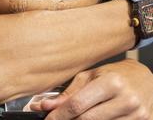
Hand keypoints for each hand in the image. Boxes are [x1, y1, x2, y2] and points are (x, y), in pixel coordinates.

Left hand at [29, 59, 152, 119]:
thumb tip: (46, 106)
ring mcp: (136, 114)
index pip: (78, 104)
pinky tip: (94, 117)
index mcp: (112, 83)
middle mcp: (126, 100)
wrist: (146, 79)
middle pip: (86, 119)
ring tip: (76, 115)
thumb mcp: (91, 76)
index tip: (48, 118)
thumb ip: (69, 92)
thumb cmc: (116, 75)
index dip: (59, 114)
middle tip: (57, 118)